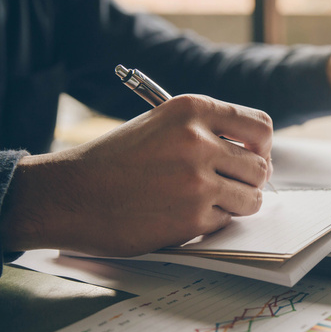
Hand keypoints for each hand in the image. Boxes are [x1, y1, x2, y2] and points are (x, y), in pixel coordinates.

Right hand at [0, 95, 272, 256]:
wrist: (69, 194)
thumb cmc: (114, 160)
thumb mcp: (161, 125)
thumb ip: (207, 132)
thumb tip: (255, 154)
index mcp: (192, 110)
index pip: (260, 126)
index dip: (261, 146)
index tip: (253, 157)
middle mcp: (199, 141)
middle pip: (261, 166)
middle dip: (249, 180)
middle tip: (231, 186)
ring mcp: (198, 181)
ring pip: (252, 197)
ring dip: (237, 204)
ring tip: (209, 202)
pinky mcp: (193, 217)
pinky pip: (227, 221)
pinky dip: (212, 222)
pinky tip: (184, 214)